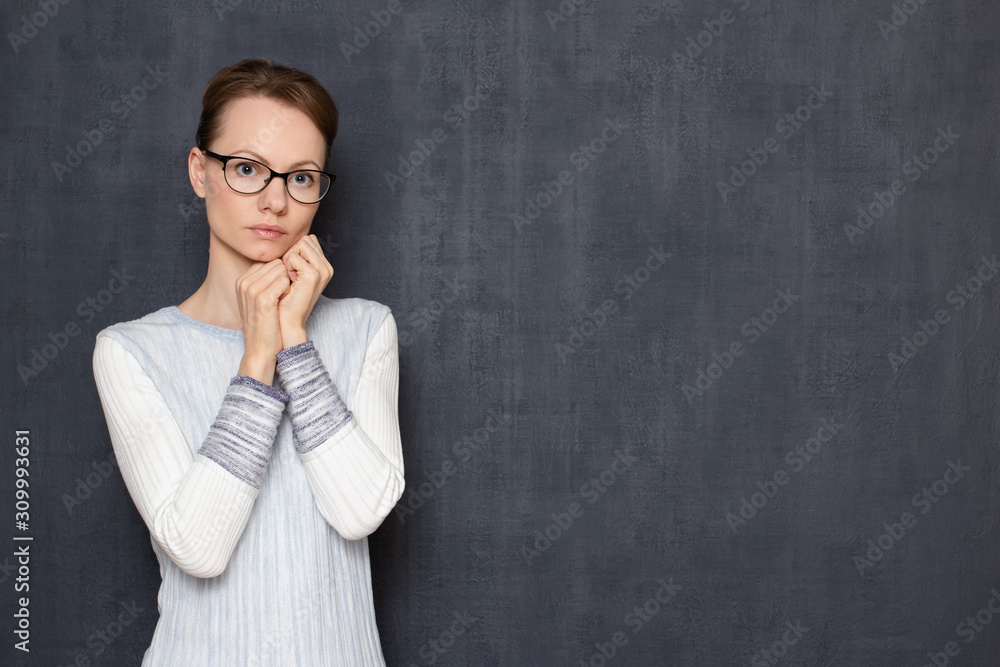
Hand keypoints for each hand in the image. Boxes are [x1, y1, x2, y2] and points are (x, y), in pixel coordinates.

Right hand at [235, 259, 290, 381]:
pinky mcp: (262, 299)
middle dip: (284, 276)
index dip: (279, 274)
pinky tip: (284, 303)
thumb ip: (264, 280)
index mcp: (242, 281)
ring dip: (288, 283)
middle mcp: (244, 282)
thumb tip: (281, 264)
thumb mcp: (258, 299)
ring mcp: (251, 290)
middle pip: (275, 263)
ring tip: (282, 301)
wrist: (260, 348)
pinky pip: (284, 281)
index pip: (268, 262)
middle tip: (283, 296)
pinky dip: (289, 290)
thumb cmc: (265, 324)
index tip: (278, 292)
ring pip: (281, 269)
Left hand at [277, 234, 333, 346]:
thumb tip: (295, 240)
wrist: (287, 320)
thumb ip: (298, 256)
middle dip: (292, 253)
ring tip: (289, 278)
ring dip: (289, 259)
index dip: (295, 251)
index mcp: (324, 266)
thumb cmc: (286, 297)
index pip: (308, 240)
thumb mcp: (294, 273)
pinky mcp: (313, 275)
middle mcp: (327, 267)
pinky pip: (293, 256)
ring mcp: (322, 271)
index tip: (291, 271)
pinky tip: (288, 281)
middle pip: (305, 240)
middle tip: (289, 275)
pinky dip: (285, 266)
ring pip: (300, 245)